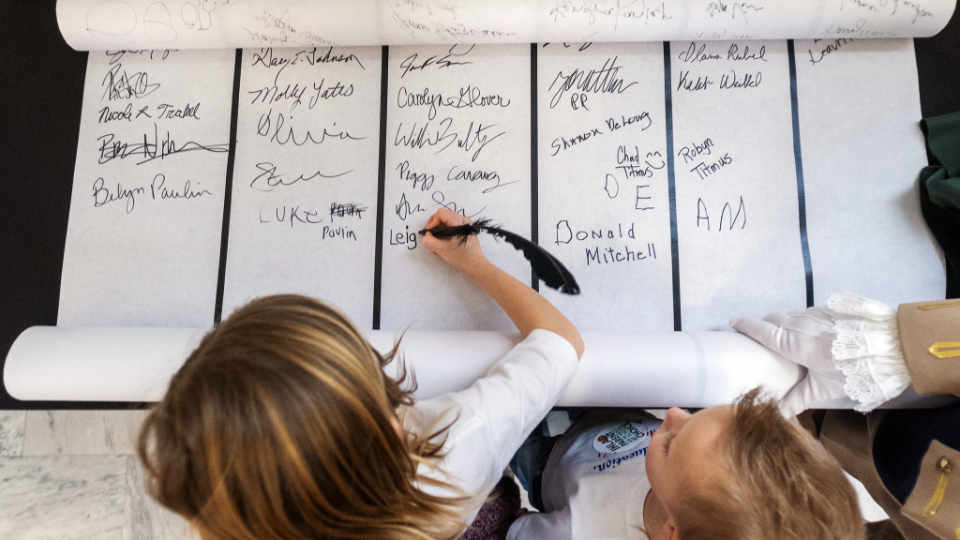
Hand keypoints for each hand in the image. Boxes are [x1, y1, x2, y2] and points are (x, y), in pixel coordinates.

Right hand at [421, 208, 488, 275]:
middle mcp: (463, 221)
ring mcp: (465, 226)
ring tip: (434, 244)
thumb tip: (426, 236)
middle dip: (434, 226)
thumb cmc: (461, 257)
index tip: (429, 233)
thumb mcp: (442, 249)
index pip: (441, 213)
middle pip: (443, 216)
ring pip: (446, 223)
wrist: (476, 265)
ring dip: (438, 232)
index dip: (432, 222)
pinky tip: (440, 245)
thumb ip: (430, 241)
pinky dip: (444, 234)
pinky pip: (451, 228)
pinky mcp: (465, 231)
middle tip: (430, 237)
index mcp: (459, 222)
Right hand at [730, 307, 851, 416]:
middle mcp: (801, 323)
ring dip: (786, 323)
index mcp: (793, 343)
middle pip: (774, 318)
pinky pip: (810, 313)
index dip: (745, 325)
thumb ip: (797, 400)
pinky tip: (814, 334)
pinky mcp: (833, 310)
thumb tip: (776, 414)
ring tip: (790, 338)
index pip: (761, 330)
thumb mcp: (824, 392)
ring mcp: (817, 313)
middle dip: (764, 324)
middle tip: (762, 336)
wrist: (891, 349)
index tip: (733, 323)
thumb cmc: (854, 373)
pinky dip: (804, 321)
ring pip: (793, 315)